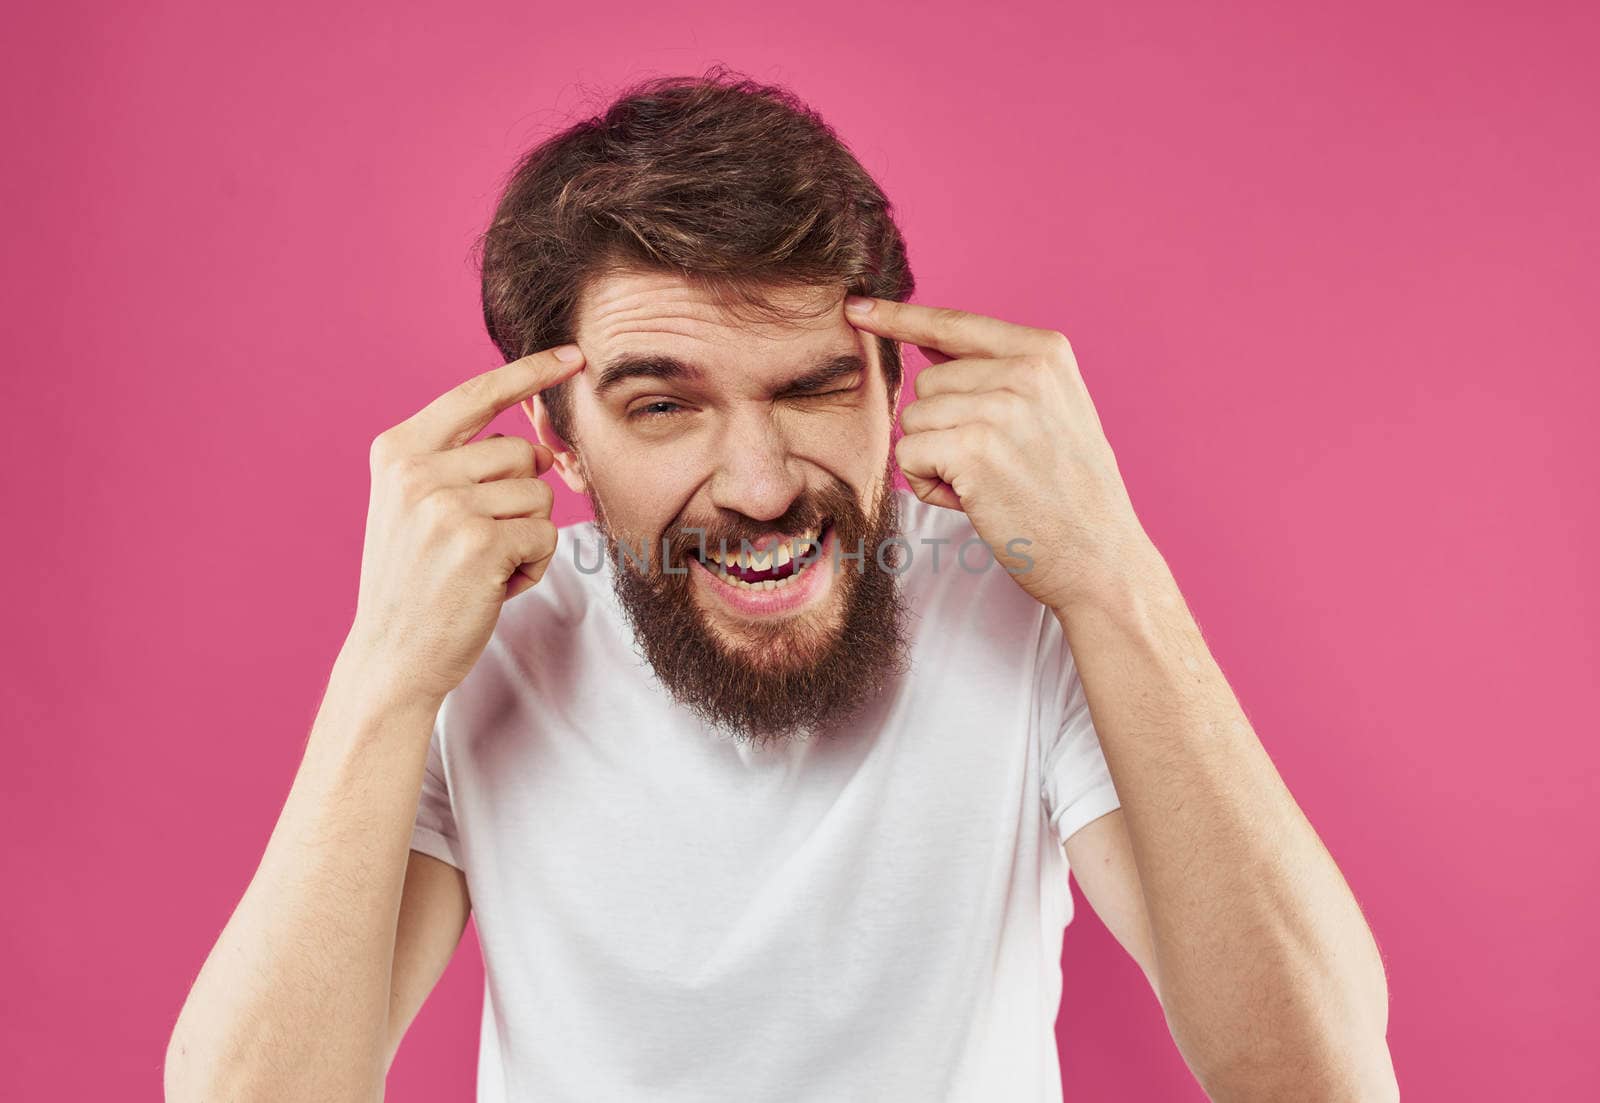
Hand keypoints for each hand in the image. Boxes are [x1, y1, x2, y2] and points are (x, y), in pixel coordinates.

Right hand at [345, 344, 584, 708]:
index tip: (573, 356)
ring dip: (527, 537)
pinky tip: (493, 588)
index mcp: (399, 451)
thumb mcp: (420, 507)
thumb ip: (466, 465)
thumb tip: (544, 447)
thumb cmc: (418, 582)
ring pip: (540, 496)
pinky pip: (545, 536)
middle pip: (521, 454)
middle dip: (521, 500)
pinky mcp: (479, 543)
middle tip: (478, 544)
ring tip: (482, 568)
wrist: (391, 657)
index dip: (529, 373)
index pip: (476, 394)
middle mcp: (417, 470)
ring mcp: (446, 505)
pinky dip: (532, 567)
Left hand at [844, 296, 1154, 612]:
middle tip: (997, 466)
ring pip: (914, 419)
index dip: (900, 317)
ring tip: (989, 484)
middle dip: (944, 428)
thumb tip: (926, 342)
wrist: (1101, 559)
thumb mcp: (1051, 410)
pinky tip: (973, 501)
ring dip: (936, 459)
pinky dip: (929, 485)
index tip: (858, 306)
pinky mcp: (974, 449)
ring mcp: (1000, 407)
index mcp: (1046, 352)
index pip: (955, 323)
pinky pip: (909, 454)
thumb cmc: (1069, 494)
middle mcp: (1026, 369)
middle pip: (926, 382)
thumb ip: (995, 371)